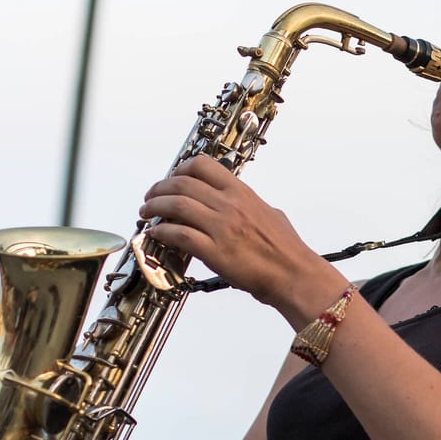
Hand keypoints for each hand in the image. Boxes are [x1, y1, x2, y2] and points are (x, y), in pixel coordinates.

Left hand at [139, 158, 335, 314]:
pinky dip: (162, 232)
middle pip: (182, 183)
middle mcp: (229, 205)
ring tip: (146, 214)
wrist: (294, 274)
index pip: (203, 165)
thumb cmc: (286, 249)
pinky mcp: (214, 251)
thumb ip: (249, 205)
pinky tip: (156, 235)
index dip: (180, 169)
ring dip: (154, 208)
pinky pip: (179, 235)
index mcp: (241, 192)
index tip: (171, 178)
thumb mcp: (270, 214)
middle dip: (159, 188)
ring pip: (176, 205)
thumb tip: (240, 204)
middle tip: (150, 198)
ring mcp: (221, 227)